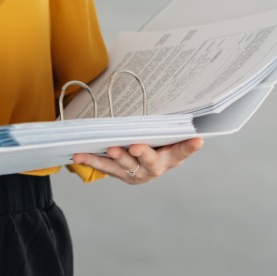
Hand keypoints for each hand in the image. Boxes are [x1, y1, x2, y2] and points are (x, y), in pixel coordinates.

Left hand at [71, 137, 202, 184]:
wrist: (142, 163)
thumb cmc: (156, 143)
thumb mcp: (164, 135)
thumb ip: (166, 127)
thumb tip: (176, 100)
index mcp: (170, 157)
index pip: (182, 151)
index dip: (189, 147)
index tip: (197, 139)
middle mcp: (154, 169)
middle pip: (150, 163)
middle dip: (143, 154)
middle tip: (136, 147)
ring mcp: (136, 174)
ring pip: (125, 167)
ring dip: (115, 158)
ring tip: (109, 149)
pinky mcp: (119, 174)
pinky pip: (104, 167)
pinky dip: (92, 160)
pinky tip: (79, 154)